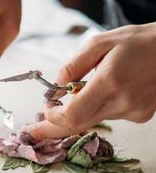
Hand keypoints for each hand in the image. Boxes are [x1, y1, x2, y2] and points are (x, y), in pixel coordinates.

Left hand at [23, 23, 155, 138]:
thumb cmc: (137, 41)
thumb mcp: (98, 43)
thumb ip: (72, 67)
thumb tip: (53, 88)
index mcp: (109, 81)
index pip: (72, 115)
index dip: (52, 117)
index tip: (44, 108)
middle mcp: (122, 102)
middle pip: (77, 126)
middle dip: (51, 128)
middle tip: (31, 130)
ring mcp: (133, 112)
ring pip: (92, 120)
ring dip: (78, 111)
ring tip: (82, 90)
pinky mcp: (140, 115)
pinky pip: (108, 116)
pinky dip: (98, 107)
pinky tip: (110, 89)